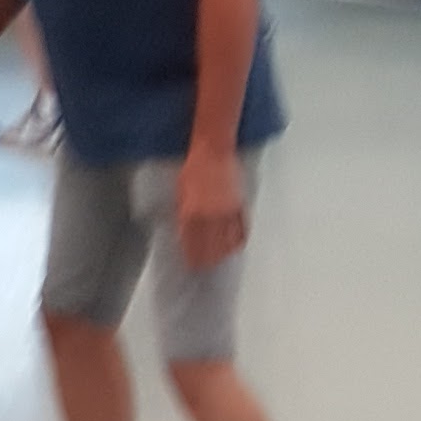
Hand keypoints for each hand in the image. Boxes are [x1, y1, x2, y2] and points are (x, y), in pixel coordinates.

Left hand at [176, 141, 249, 271]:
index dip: (194, 257)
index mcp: (194, 212)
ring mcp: (228, 211)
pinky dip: (237, 239)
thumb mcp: (180, 192)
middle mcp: (212, 215)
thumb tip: (184, 230)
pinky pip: (240, 228)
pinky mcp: (238, 205)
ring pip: (227, 239)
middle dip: (208, 259)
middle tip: (206, 269)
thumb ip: (184, 214)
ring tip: (220, 261)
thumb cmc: (193, 169)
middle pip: (212, 245)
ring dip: (223, 253)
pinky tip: (234, 246)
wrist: (213, 151)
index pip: (194, 242)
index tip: (193, 266)